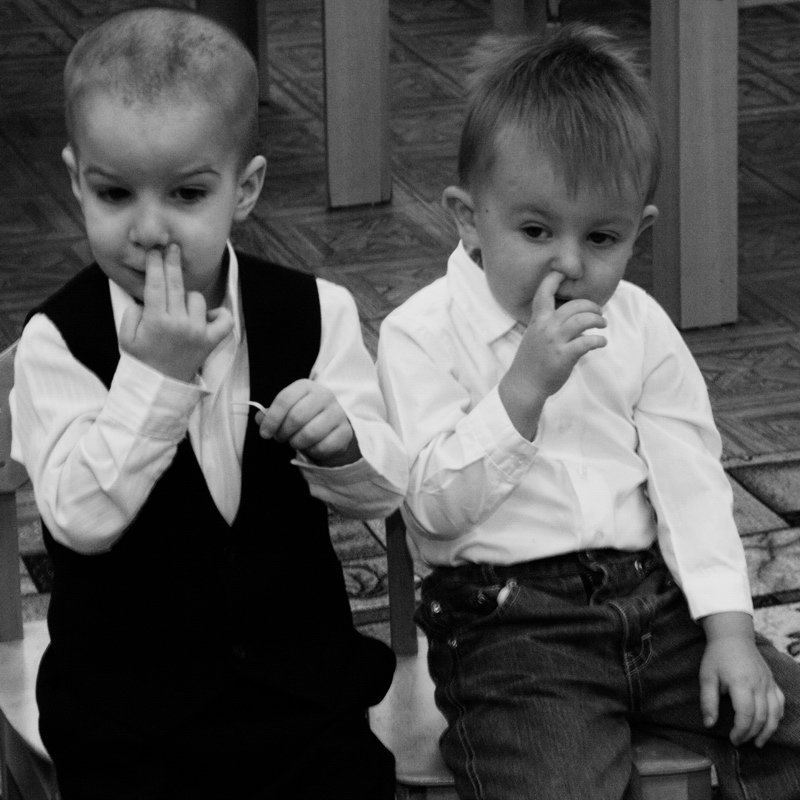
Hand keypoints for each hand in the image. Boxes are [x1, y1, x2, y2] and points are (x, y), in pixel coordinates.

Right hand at [118, 244, 232, 381]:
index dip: (156, 264)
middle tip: (172, 248)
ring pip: (197, 298)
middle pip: (177, 285)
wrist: (159, 386)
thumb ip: (132, 312)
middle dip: (172, 263)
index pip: (156, 284)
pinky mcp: (211, 342)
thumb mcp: (125, 336)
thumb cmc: (141, 359)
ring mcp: (198, 332)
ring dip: (188, 298)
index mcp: (156, 321)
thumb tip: (144, 295)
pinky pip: (224, 319)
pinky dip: (219, 314)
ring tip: (179, 311)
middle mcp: (179, 324)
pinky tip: (208, 316)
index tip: (155, 251)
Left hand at [256, 379, 360, 466]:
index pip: (285, 399)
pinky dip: (312, 451)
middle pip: (296, 417)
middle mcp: (325, 396)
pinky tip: (310, 447)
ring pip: (310, 433)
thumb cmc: (305, 415)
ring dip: (296, 443)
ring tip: (294, 442)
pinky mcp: (345, 432)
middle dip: (283, 433)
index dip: (271, 419)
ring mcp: (337, 413)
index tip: (265, 433)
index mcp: (307, 387)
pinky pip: (323, 447)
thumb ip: (270, 413)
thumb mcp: (287, 409)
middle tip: (280, 438)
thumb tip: (261, 418)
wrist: (332, 424)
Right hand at [499, 271, 606, 437]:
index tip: (564, 273)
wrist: (524, 385)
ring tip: (602, 325)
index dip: (554, 279)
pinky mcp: (564, 356)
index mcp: (537, 321)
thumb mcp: (534, 337)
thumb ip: (547, 325)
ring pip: (583, 320)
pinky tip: (601, 343)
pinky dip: (599, 341)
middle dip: (592, 306)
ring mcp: (555, 341)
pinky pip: (588, 342)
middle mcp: (546, 327)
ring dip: (598, 320)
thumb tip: (569, 319)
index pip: (544, 293)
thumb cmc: (531, 363)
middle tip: (599, 313)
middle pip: (574, 305)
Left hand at [699, 612, 784, 746]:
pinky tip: (770, 725)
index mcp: (741, 684)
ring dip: (767, 731)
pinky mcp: (772, 682)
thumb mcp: (707, 677)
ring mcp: (768, 683)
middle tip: (740, 741)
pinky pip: (780, 703)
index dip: (740, 731)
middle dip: (751, 734)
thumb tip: (709, 724)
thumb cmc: (717, 656)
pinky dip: (777, 717)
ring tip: (757, 742)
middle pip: (761, 717)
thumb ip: (708, 701)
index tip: (732, 739)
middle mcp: (759, 685)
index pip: (746, 715)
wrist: (733, 636)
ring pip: (774, 713)